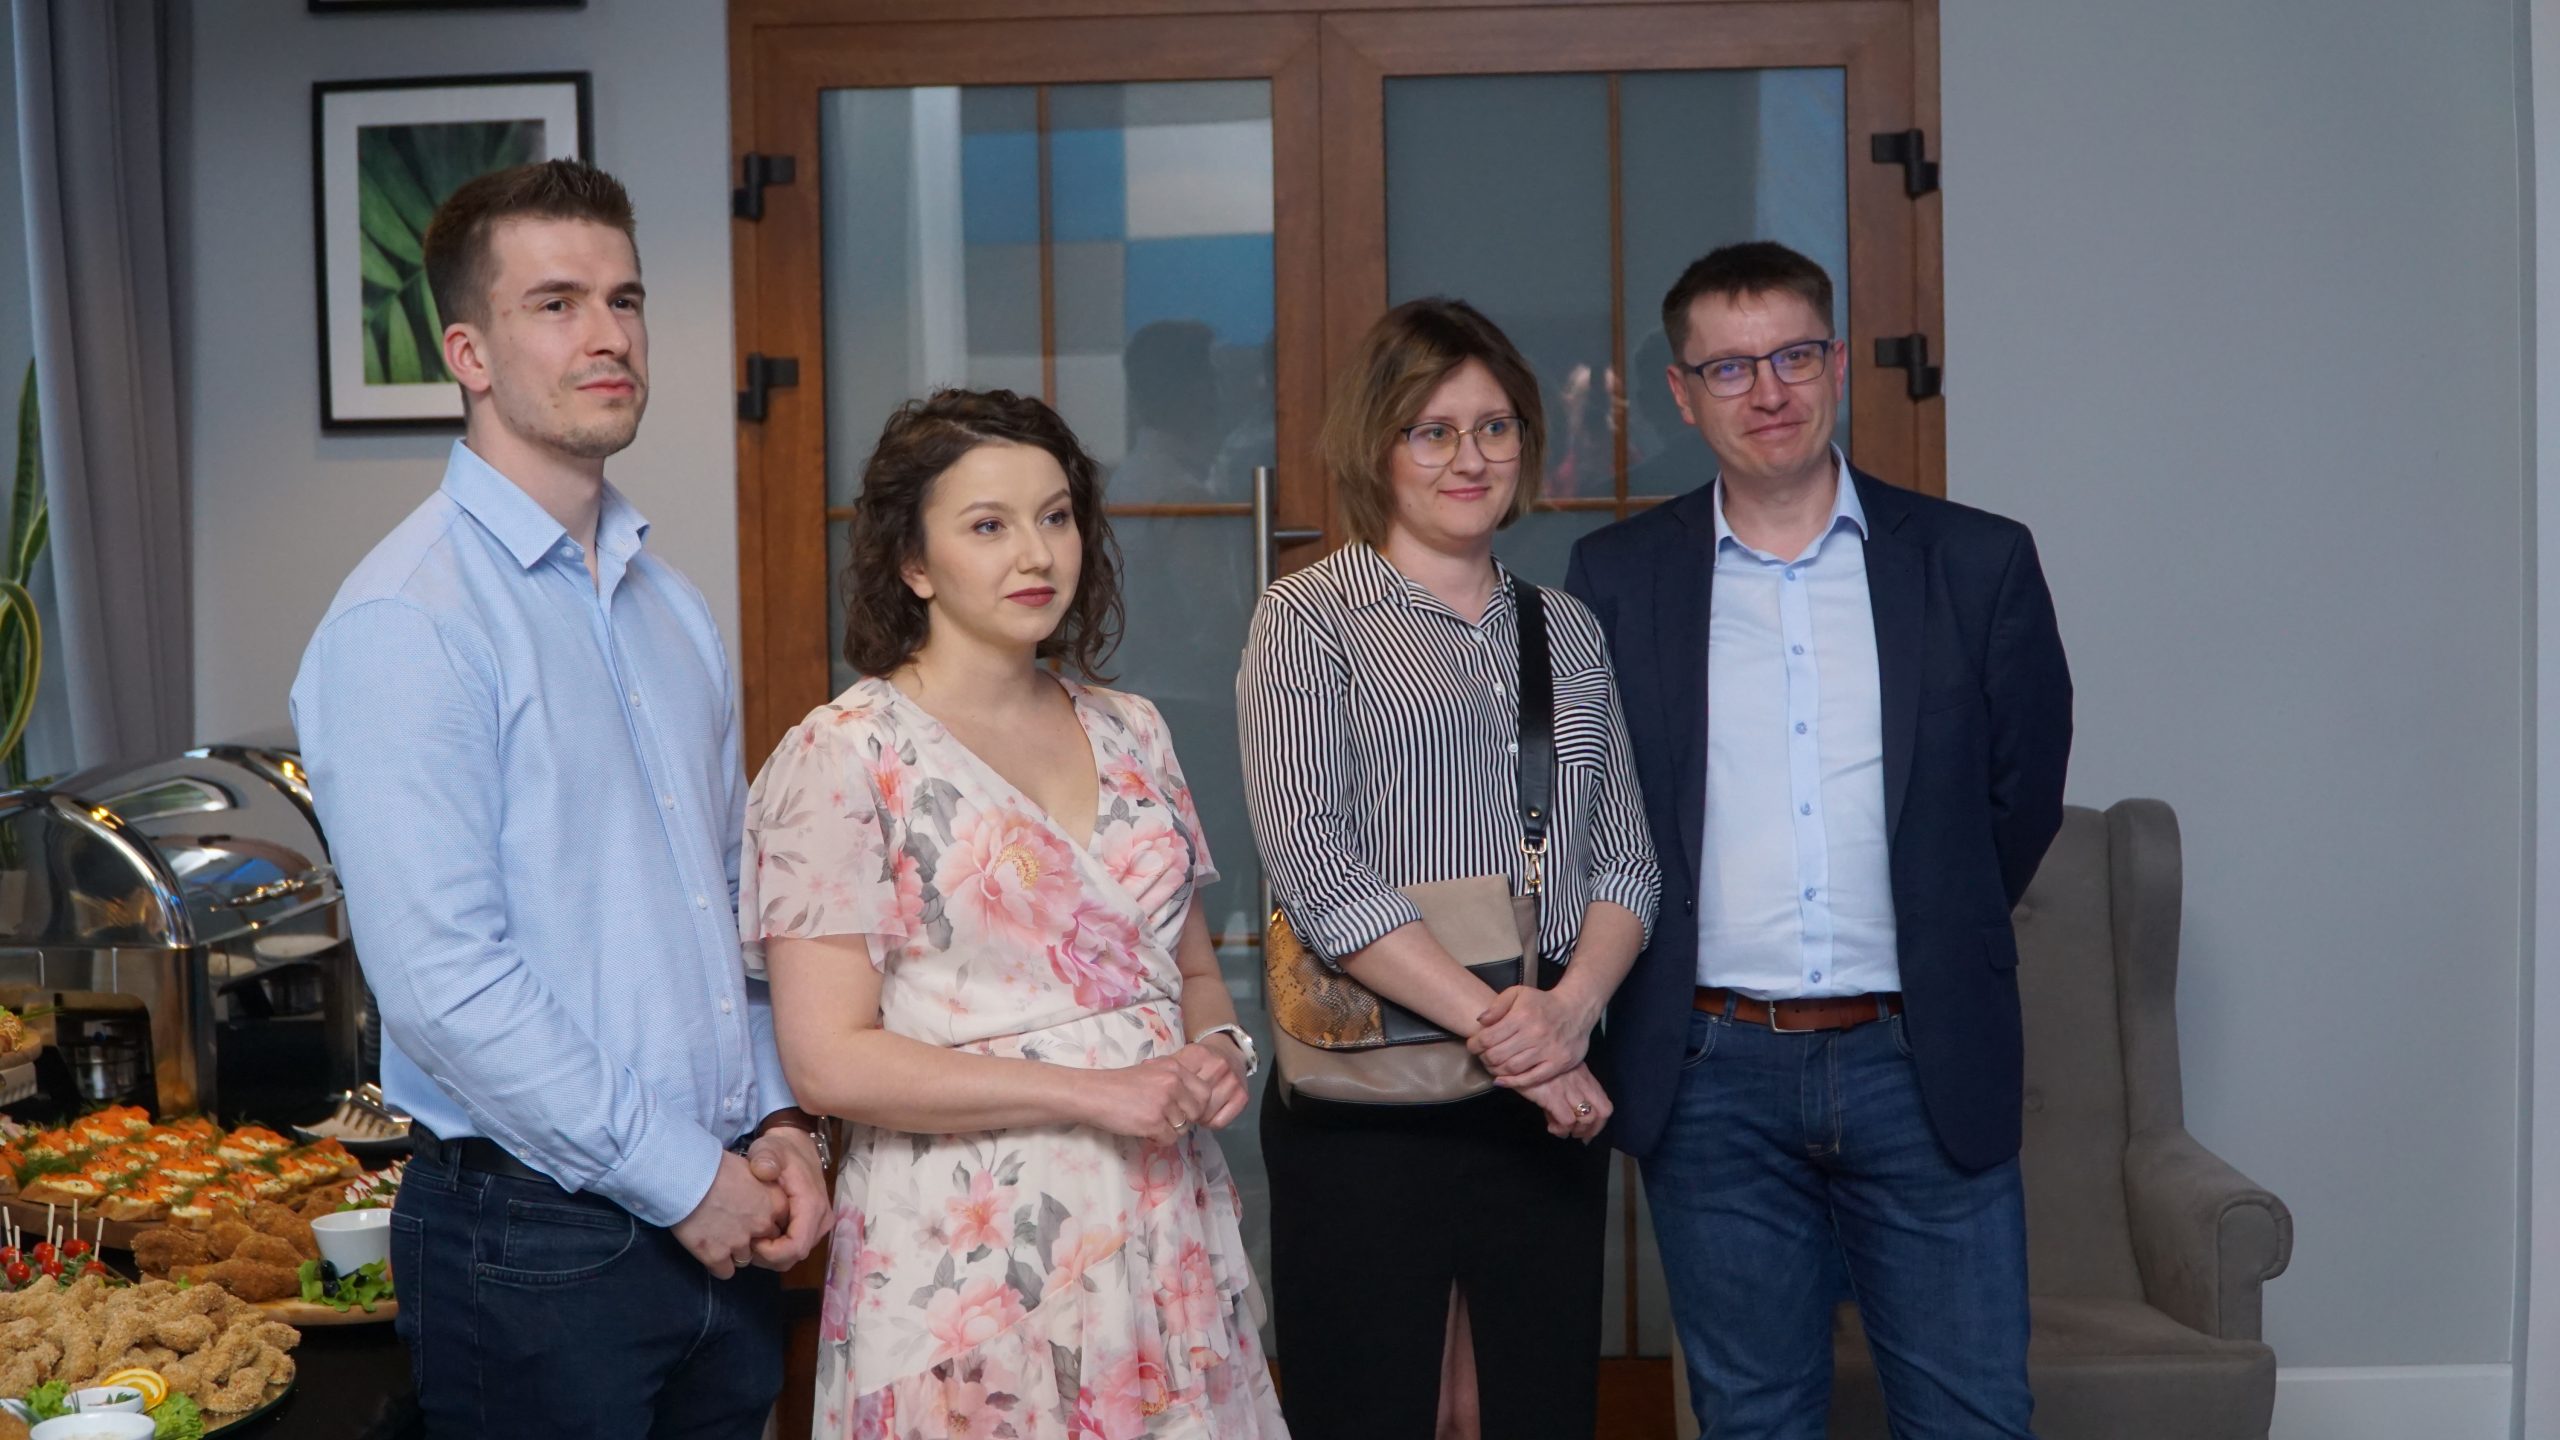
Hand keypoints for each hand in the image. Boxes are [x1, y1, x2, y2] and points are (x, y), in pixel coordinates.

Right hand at [671, 1149, 788, 1278]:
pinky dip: (718, 1264)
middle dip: (754, 1239)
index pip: (782, 1224)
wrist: (686, 1176)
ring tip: (718, 1236)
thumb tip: (757, 1195)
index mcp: (775, 1203)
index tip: (753, 1217)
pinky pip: (725, 1272)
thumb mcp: (750, 1169)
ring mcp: (740, 1243)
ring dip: (734, 1251)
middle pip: (766, 1244)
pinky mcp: (716, 1256)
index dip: (767, 1222)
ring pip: (745, 1259)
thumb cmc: (715, 1165)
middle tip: (734, 1228)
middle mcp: (762, 1225)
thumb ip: (761, 1188)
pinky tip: (709, 1251)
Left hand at [745, 1125, 829, 1270]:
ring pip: (794, 1257)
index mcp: (812, 1205)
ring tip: (753, 1238)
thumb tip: (763, 1170)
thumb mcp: (769, 1148)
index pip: (796, 1247)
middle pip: (794, 1257)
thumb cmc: (780, 1150)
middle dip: (767, 1256)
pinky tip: (762, 1235)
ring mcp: (820, 1226)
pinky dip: (776, 1249)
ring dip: (771, 1255)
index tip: (751, 1241)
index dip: (771, 1253)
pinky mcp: (814, 1227)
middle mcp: (821, 1220)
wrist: (797, 1146)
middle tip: (746, 1241)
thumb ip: (766, 1158)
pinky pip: (794, 1249)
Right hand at [1077, 1055, 1215, 1143]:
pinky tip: (1144, 1130)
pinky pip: (1169, 1139)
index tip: (1183, 1110)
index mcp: (1175, 1068)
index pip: (1205, 1092)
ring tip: (1149, 1122)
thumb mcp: (1152, 1071)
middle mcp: (1173, 1083)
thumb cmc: (1119, 1084)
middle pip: (1197, 1112)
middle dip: (1185, 1119)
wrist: (1093, 1093)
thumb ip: (1174, 1081)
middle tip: (1166, 1119)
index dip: (1196, 1105)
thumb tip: (1195, 1101)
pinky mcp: (1154, 1122)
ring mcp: (1164, 1103)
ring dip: (1168, 1130)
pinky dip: (1158, 1139)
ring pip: (1183, 1128)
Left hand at [1172, 1039, 1249, 1129]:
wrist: (1227, 1050)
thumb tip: (1145, 1072)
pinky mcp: (1242, 1095)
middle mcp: (1218, 1066)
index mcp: (1198, 1054)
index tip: (1170, 1102)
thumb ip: (1163, 1066)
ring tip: (1195, 1112)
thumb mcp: (1179, 1058)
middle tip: (1181, 1111)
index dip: (1171, 1099)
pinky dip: (1211, 1122)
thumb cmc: (1197, 1059)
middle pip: (1193, 1103)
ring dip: (1197, 1118)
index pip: (1179, 1086)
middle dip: (1184, 1111)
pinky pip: (1220, 1122)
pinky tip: (1208, 1114)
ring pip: (1206, 1114)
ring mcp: (1232, 1081)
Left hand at [1469, 986, 1596, 1088]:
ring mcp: (1547, 1050)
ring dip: (1496, 1070)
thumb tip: (1480, 1021)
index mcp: (1522, 1016)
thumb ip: (1497, 1005)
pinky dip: (1513, 1083)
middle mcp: (1534, 1034)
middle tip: (1482, 1057)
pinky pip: (1531, 1078)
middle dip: (1484, 1058)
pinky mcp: (1558, 1063)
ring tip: (1492, 1066)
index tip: (1473, 1045)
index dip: (1475, 1044)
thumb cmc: (1542, 1002)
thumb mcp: (1518, 993)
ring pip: (1512, 1068)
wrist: (1576, 1010)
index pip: (1488, 1038)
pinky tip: (1502, 1081)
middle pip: (1497, 1055)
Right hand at [1516, 1063, 1610, 1141]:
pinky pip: (1567, 1120)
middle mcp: (1580, 1082)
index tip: (1588, 1133)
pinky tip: (1551, 1127)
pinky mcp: (1552, 1095)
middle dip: (1592, 1130)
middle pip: (1602, 1112)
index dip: (1599, 1124)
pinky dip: (1561, 1129)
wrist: (1515, 1053)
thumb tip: (1564, 1124)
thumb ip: (1564, 1096)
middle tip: (1577, 1136)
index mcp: (1584, 1076)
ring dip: (1576, 1131)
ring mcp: (1568, 1088)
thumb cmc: (1534, 1064)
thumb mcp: (1557, 1075)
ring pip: (1587, 1118)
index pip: (1605, 1104)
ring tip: (1562, 1130)